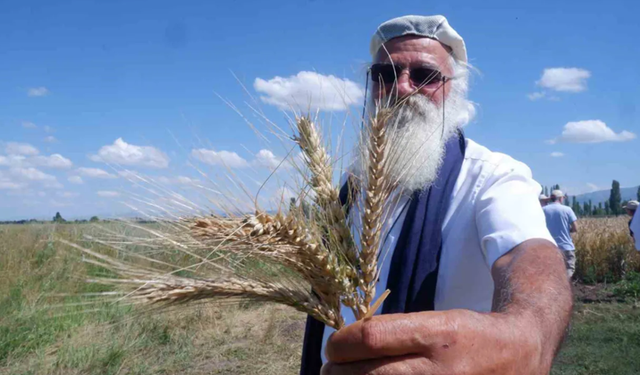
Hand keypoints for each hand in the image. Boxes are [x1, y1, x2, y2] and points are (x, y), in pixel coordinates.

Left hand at [322, 309, 550, 374]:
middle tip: (330, 368)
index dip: (341, 342)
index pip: (371, 337)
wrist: (521, 354)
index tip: (334, 346)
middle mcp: (440, 369)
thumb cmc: (468, 334)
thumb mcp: (435, 320)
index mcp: (437, 334)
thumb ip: (392, 333)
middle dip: (336, 372)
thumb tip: (343, 348)